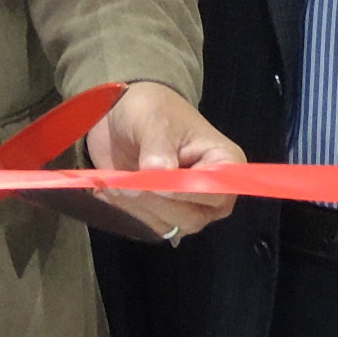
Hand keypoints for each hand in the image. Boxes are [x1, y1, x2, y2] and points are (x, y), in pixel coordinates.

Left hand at [84, 83, 242, 244]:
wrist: (124, 114)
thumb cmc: (152, 110)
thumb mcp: (156, 121)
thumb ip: (159, 149)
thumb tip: (155, 178)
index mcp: (225, 162)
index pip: (217, 191)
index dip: (186, 192)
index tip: (157, 184)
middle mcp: (213, 192)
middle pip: (193, 217)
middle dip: (156, 201)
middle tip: (126, 181)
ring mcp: (190, 207)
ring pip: (168, 225)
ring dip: (137, 206)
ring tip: (116, 180)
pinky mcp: (165, 215)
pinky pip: (148, 225)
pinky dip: (126, 210)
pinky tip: (112, 189)